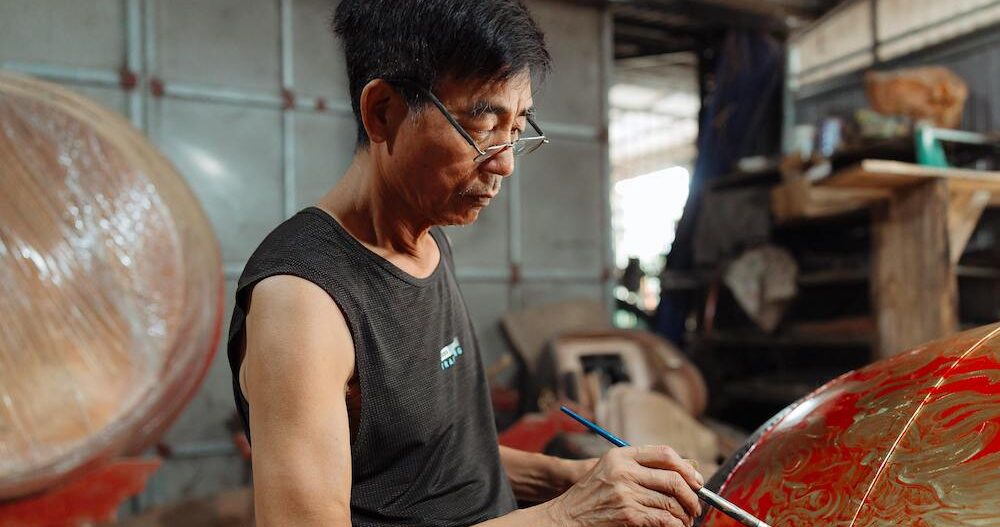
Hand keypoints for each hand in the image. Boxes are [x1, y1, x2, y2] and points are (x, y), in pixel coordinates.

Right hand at [544, 445, 703, 526]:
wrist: (567, 516)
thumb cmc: (591, 495)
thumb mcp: (611, 471)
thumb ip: (640, 467)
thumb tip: (684, 471)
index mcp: (621, 455)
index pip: (664, 453)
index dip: (686, 468)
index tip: (696, 481)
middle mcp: (624, 470)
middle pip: (673, 479)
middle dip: (691, 496)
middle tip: (695, 507)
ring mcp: (625, 492)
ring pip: (671, 502)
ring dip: (684, 515)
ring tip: (685, 520)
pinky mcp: (628, 514)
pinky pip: (663, 519)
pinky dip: (674, 525)